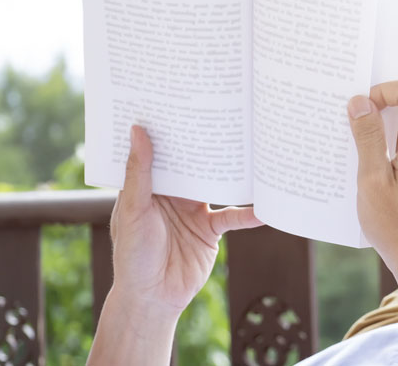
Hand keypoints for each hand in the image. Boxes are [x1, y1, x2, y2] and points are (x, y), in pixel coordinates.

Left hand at [108, 125, 262, 317]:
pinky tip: (265, 204)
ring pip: (218, 184)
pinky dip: (250, 212)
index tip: (182, 99)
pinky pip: (234, 216)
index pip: (162, 149)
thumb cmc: (132, 255)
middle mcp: (173, 194)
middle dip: (207, 143)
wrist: (152, 297)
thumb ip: (140, 172)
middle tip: (227, 113)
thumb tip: (138, 130)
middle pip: (194, 163)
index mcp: (149, 185)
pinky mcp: (211, 230)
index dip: (170, 127)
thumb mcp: (134, 209)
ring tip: (254, 149)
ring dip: (233, 172)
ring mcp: (194, 210)